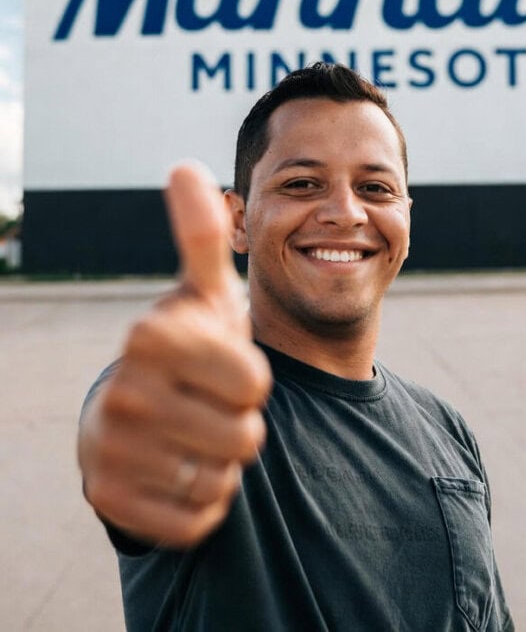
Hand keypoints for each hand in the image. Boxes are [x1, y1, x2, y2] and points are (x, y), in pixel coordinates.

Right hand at [77, 163, 271, 547]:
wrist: (136, 414)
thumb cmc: (187, 349)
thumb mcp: (203, 294)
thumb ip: (203, 235)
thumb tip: (186, 166)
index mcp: (150, 335)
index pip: (255, 383)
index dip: (252, 379)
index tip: (223, 366)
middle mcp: (121, 392)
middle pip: (244, 437)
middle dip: (241, 425)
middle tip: (211, 405)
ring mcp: (109, 450)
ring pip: (220, 480)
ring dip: (222, 463)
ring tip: (196, 434)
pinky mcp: (109, 501)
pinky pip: (196, 520)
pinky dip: (202, 503)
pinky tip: (179, 470)